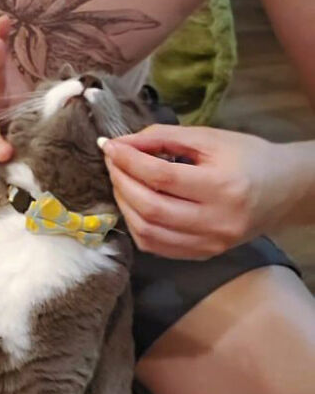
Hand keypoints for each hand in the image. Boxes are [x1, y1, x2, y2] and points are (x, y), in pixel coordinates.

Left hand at [99, 125, 297, 258]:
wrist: (285, 190)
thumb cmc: (249, 158)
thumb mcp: (211, 139)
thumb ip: (165, 138)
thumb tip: (122, 143)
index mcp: (223, 186)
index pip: (161, 176)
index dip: (129, 161)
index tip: (109, 147)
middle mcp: (216, 221)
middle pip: (151, 207)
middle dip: (122, 183)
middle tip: (112, 163)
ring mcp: (209, 243)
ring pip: (148, 232)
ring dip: (125, 206)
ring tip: (120, 182)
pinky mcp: (202, 255)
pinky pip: (156, 247)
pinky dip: (137, 226)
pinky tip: (133, 205)